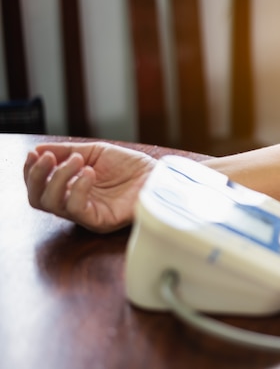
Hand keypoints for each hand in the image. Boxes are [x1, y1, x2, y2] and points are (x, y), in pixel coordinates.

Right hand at [24, 142, 155, 232]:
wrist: (158, 174)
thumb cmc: (131, 166)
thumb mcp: (95, 152)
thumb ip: (67, 151)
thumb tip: (37, 149)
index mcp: (71, 188)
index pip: (39, 187)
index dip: (31, 172)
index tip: (34, 153)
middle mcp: (76, 204)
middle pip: (39, 199)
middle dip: (38, 176)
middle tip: (50, 158)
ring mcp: (88, 214)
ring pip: (54, 205)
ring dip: (60, 177)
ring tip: (80, 162)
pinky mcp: (100, 221)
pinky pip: (77, 209)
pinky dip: (78, 188)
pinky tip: (89, 173)